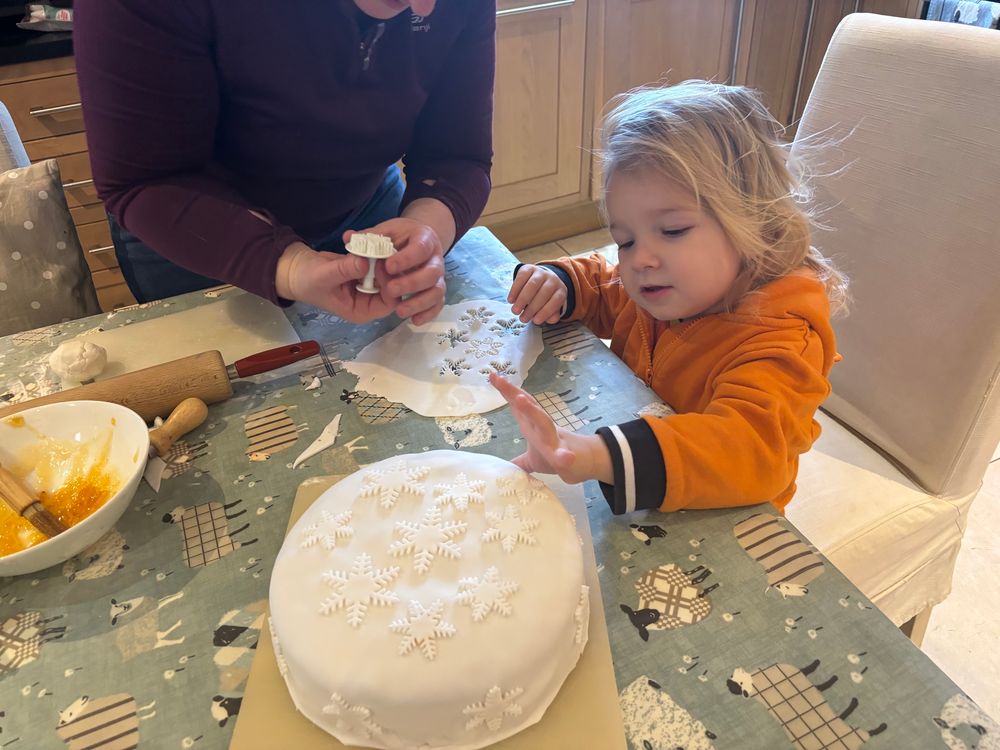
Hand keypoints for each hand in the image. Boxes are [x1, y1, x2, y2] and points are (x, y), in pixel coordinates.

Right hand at [276, 242, 395, 322]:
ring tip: (375, 242)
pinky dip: (373, 251)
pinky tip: (368, 240)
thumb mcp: (325, 276)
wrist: (297, 269)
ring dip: (381, 256)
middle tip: (382, 248)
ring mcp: (368, 285)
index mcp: (362, 310)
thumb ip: (345, 270)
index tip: (381, 264)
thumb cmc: (308, 280)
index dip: (389, 285)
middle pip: (391, 286)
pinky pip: (376, 261)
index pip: (389, 303)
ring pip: (385, 272)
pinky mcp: (365, 271)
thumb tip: (365, 262)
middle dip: (388, 268)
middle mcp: (369, 300)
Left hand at [346, 217, 445, 325]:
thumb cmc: (397, 237)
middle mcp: (436, 258)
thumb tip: (349, 237)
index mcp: (424, 237)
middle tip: (390, 289)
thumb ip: (368, 236)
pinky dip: (428, 313)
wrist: (413, 242)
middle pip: (432, 272)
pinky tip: (414, 321)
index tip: (388, 266)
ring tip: (400, 311)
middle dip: (411, 283)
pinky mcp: (436, 290)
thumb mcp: (383, 231)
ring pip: (437, 291)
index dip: (407, 258)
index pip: (421, 248)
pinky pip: (437, 304)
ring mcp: (438, 276)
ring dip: (420, 302)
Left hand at [489, 372, 612, 484]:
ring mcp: (554, 441)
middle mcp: (542, 428)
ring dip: (532, 411)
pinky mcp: (565, 457)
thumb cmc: (554, 456)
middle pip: (527, 406)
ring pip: (543, 423)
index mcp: (532, 426)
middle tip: (499, 379)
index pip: (517, 405)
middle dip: (513, 392)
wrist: (584, 462)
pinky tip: (567, 458)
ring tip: (521, 399)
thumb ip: (519, 461)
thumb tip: (502, 468)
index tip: (492, 376)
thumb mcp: (532, 459)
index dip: (506, 391)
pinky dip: (565, 456)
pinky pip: (565, 457)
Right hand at [508, 264, 566, 324]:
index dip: (546, 311)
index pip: (556, 300)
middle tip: (523, 319)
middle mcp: (553, 279)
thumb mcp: (551, 306)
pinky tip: (511, 300)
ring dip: (522, 299)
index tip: (536, 321)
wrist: (541, 279)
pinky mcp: (528, 268)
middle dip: (532, 308)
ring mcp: (540, 272)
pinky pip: (521, 278)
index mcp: (560, 290)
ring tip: (515, 311)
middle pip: (544, 292)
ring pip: (532, 285)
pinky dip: (515, 290)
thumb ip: (552, 314)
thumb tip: (550, 320)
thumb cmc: (545, 297)